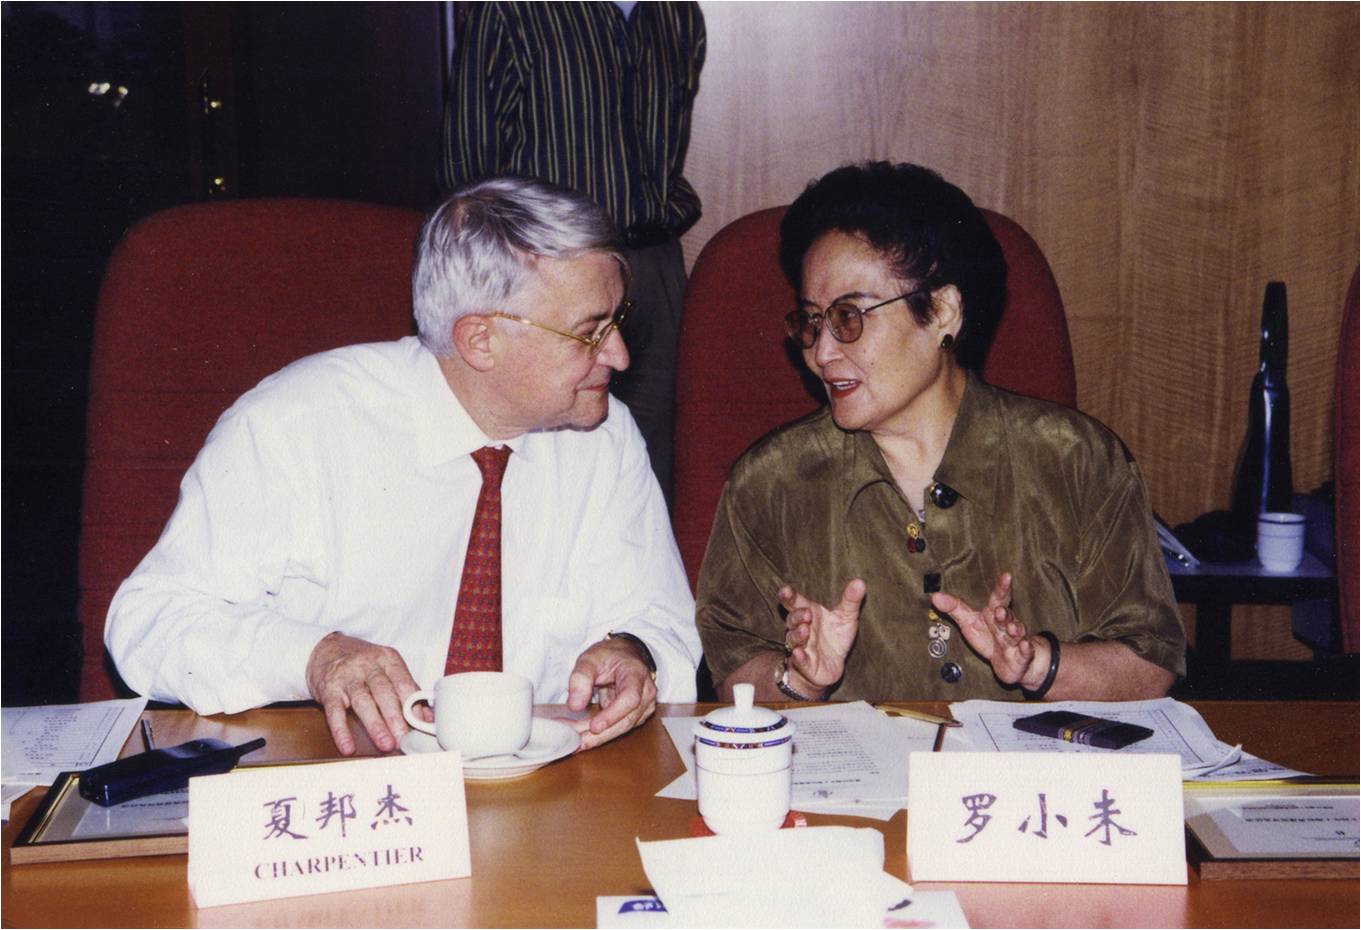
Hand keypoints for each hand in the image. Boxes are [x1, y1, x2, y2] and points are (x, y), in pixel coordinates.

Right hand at [305, 632, 421, 755]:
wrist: (326, 649)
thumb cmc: (363, 663)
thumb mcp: (387, 668)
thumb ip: (407, 690)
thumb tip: (426, 718)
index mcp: (388, 659)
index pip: (404, 683)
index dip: (413, 705)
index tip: (421, 726)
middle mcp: (368, 665)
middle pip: (384, 692)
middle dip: (396, 718)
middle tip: (404, 739)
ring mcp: (347, 677)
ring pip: (363, 701)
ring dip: (375, 725)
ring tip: (385, 744)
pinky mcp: (328, 689)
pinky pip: (334, 711)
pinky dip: (341, 731)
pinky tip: (348, 746)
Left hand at [561, 637, 657, 750]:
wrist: (624, 655)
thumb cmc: (610, 655)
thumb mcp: (590, 658)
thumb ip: (581, 678)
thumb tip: (575, 706)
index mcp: (637, 674)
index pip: (630, 698)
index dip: (613, 715)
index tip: (594, 726)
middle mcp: (646, 693)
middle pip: (627, 721)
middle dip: (600, 734)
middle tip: (575, 741)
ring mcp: (644, 706)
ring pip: (621, 728)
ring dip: (597, 737)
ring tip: (573, 739)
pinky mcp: (636, 716)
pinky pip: (617, 728)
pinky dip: (599, 734)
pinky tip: (581, 736)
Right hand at [778, 579, 864, 693]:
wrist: (832, 666)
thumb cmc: (835, 637)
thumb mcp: (846, 617)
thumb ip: (851, 600)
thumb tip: (860, 581)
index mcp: (809, 613)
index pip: (795, 602)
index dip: (789, 596)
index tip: (785, 590)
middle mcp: (801, 629)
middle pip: (792, 619)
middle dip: (797, 615)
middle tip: (807, 613)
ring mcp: (801, 646)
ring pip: (793, 639)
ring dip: (797, 634)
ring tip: (804, 629)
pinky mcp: (805, 664)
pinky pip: (798, 660)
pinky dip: (798, 657)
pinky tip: (798, 654)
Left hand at [931, 572, 1046, 688]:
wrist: (1011, 661)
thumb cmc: (989, 637)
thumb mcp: (969, 622)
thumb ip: (954, 608)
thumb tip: (935, 596)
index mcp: (994, 613)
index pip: (998, 598)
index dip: (1002, 587)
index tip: (1007, 576)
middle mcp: (1007, 624)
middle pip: (1007, 616)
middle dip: (1004, 614)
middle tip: (999, 611)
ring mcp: (1016, 639)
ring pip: (1017, 633)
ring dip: (1015, 629)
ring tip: (1011, 627)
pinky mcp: (1022, 655)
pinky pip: (1025, 652)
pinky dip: (1026, 649)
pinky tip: (1025, 645)